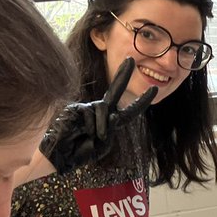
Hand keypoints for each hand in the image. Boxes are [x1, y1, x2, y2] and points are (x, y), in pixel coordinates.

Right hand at [39, 57, 157, 174]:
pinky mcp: (75, 108)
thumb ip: (111, 130)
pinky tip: (82, 132)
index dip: (142, 101)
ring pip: (104, 108)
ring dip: (102, 126)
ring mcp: (87, 108)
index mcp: (109, 122)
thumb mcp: (103, 145)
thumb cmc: (81, 152)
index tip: (154, 89)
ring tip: (94, 137)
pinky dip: (92, 125)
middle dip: (123, 74)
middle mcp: (99, 112)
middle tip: (130, 59)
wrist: (61, 157)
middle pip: (115, 90)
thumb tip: (114, 116)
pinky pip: (91, 112)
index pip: (129, 111)